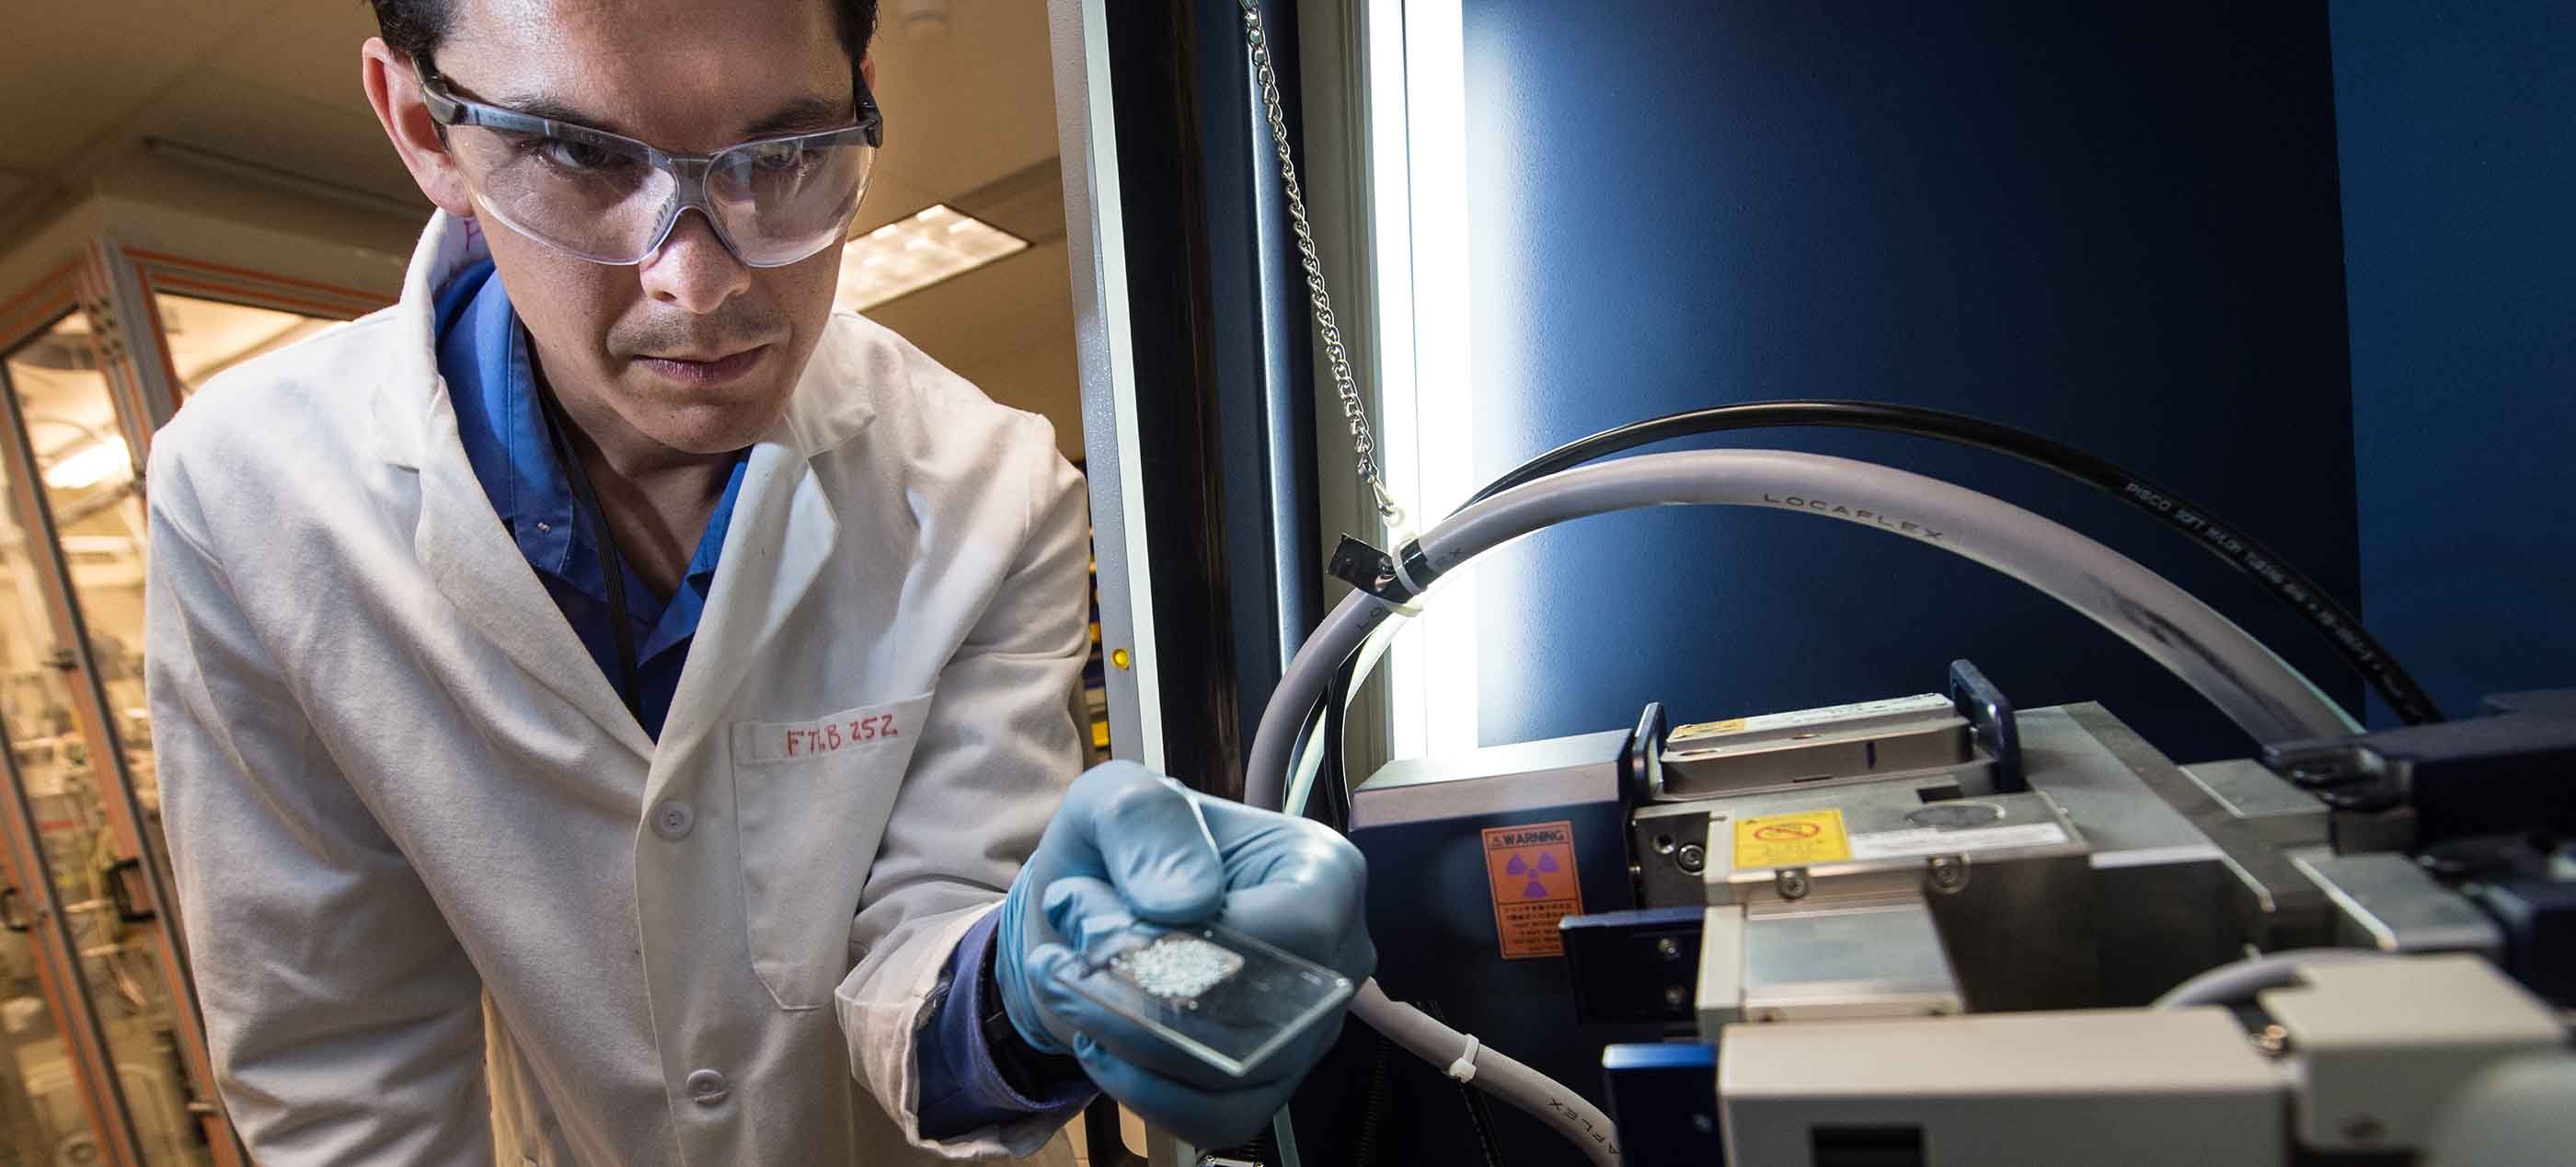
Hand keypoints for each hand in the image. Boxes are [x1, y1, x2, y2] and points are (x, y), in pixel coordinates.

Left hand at [992, 762, 1372, 1147]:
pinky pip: (1219, 1120)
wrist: (1098, 909)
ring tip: (1068, 991)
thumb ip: (1142, 822)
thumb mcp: (1115, 800)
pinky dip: (1143, 1093)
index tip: (1095, 921)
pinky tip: (1101, 1043)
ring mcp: (1308, 1031)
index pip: (1289, 930)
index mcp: (1322, 871)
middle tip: (1061, 959)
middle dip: (1137, 996)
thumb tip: (1184, 903)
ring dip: (1125, 1044)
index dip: (1187, 942)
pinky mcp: (1269, 1084)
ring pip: (1231, 1078)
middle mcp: (1335, 958)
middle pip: (1258, 1013)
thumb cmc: (1125, 849)